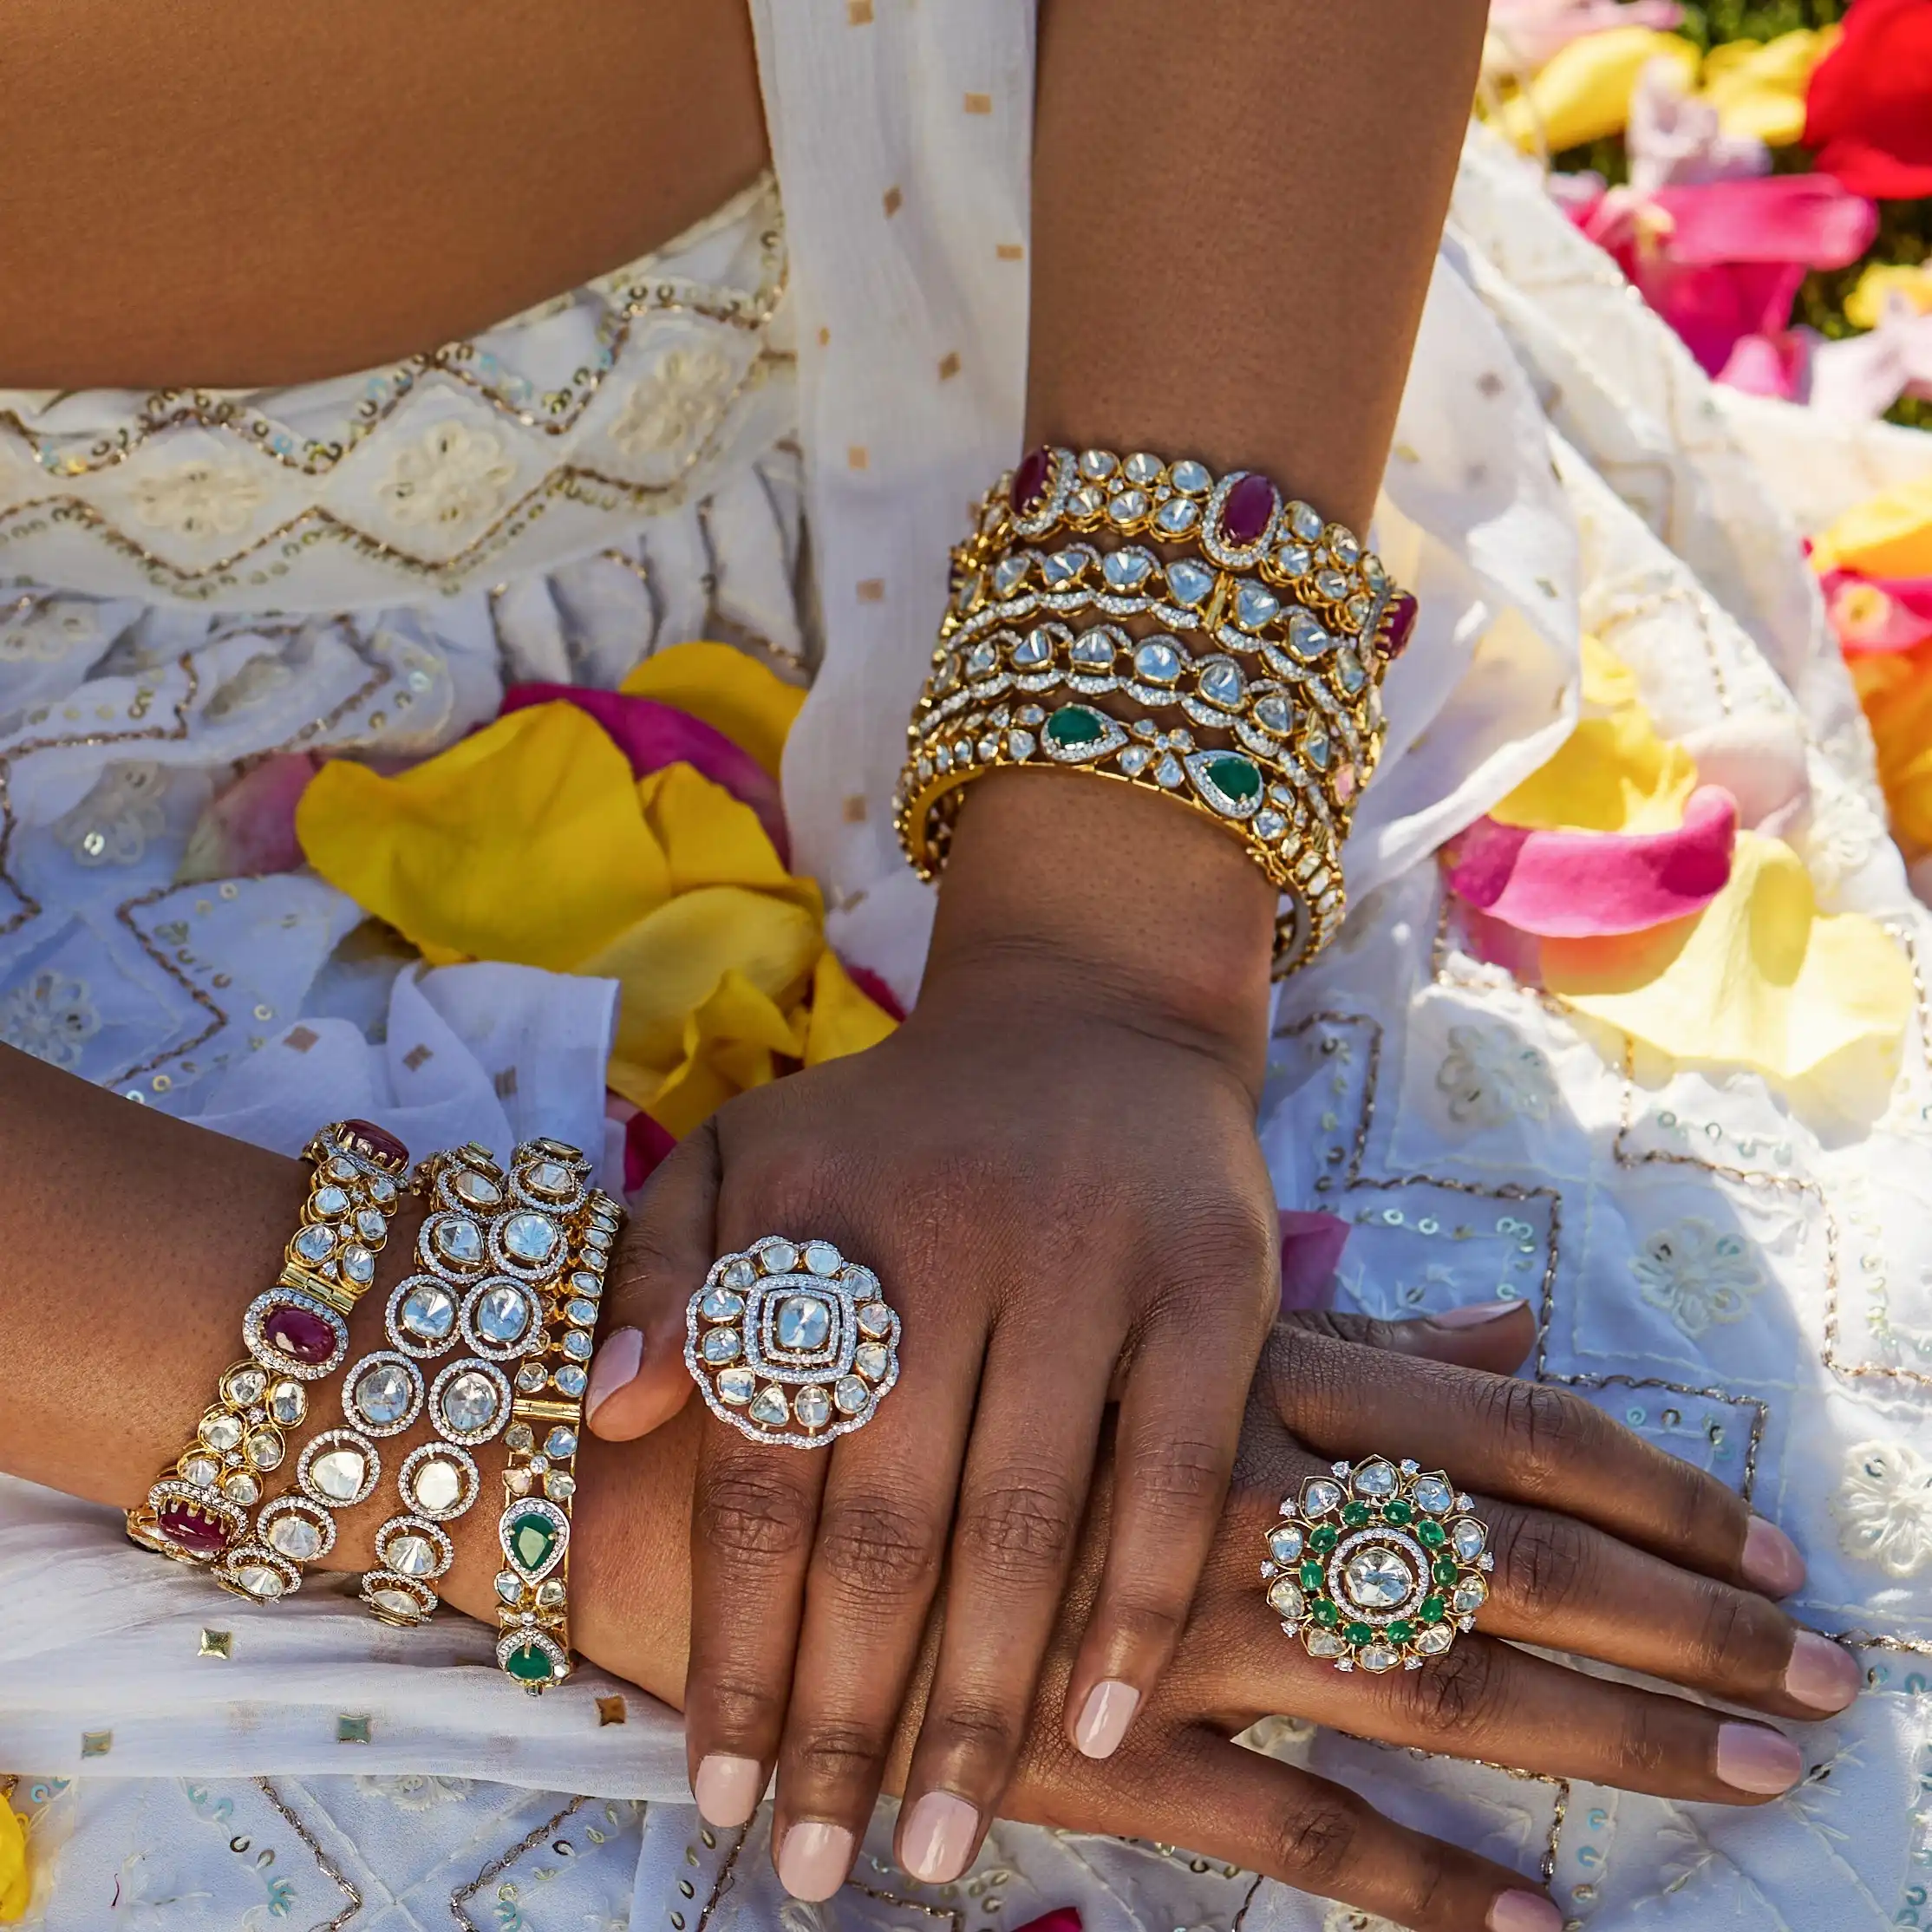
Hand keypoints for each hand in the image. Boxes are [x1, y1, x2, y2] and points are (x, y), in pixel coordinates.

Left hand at [584, 771, 1290, 1896]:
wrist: (1090, 1014)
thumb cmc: (897, 1126)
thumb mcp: (745, 1155)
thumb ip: (662, 1271)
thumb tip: (609, 1411)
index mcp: (811, 1220)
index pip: (759, 1469)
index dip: (737, 1645)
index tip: (721, 1800)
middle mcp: (944, 1241)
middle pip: (883, 1523)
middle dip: (846, 1718)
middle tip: (823, 1871)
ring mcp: (1089, 1261)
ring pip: (1024, 1522)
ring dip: (979, 1706)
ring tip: (934, 1847)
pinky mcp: (1212, 1280)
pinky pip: (1172, 1474)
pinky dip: (1134, 1611)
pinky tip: (1098, 1733)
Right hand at [889, 1311, 1853, 1931]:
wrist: (734, 1482)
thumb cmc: (948, 1374)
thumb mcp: (1136, 1319)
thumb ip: (1344, 1339)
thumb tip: (1509, 1323)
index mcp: (1249, 1378)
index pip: (1500, 1431)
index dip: (1650, 1484)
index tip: (1774, 1542)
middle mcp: (1240, 1498)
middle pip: (1510, 1564)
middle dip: (1684, 1626)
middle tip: (1833, 1682)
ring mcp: (1177, 1633)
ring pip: (1438, 1692)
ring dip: (1611, 1739)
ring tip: (1757, 1773)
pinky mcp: (1107, 1755)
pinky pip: (1297, 1836)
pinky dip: (1429, 1885)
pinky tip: (1541, 1921)